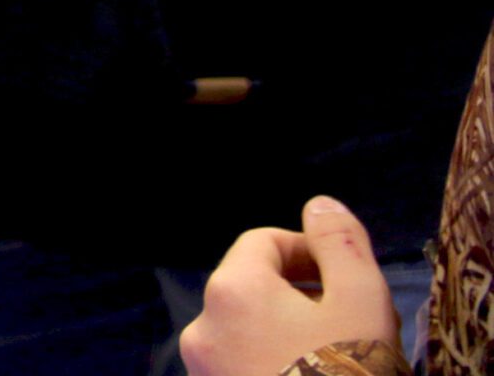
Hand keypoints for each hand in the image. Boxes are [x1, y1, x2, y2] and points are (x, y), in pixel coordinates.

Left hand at [180, 197, 400, 375]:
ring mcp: (205, 370)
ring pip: (249, 327)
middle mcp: (202, 326)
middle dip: (302, 293)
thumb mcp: (362, 303)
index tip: (347, 277)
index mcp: (231, 290)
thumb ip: (340, 244)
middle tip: (351, 320)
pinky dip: (277, 361)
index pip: (263, 241)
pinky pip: (245, 362)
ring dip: (290, 330)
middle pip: (253, 284)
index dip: (310, 251)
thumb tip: (319, 205)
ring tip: (338, 357)